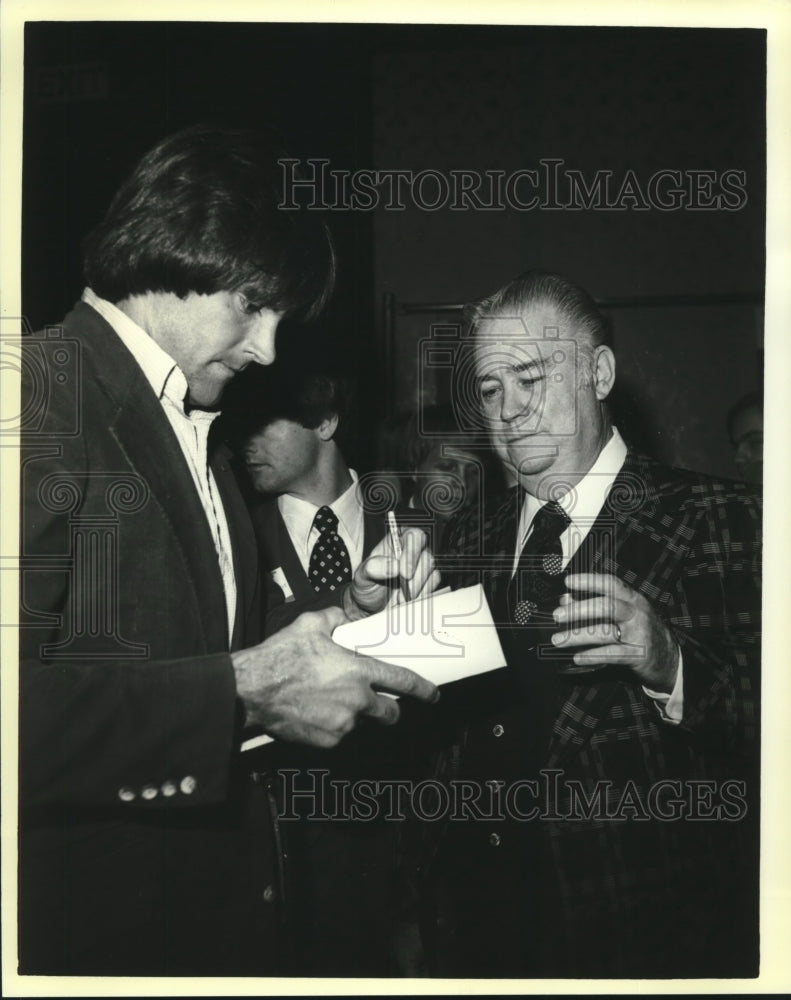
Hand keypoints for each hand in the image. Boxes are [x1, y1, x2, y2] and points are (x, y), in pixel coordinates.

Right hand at [232, 605, 439, 746]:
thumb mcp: (310, 625)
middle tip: (379, 703)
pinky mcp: (328, 741)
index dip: (423, 688)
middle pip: (390, 713)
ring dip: (353, 714)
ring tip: (327, 701)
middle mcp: (357, 700)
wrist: (252, 690)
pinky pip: (339, 734)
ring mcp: (343, 724)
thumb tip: (343, 618)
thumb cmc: (281, 656)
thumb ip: (335, 619)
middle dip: (390, 709)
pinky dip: (333, 725)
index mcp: (358, 671)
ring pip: (360, 722)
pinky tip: (315, 713)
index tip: (433, 693)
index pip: (402, 681)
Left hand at [343, 526, 440, 619]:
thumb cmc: (367, 586)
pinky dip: (421, 594)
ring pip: (431, 570)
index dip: (412, 551)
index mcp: (395, 542)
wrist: (371, 608)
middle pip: (426, 554)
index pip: (413, 534)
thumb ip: (372, 568)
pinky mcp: (428, 581)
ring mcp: (421, 566)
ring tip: (400, 597)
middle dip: (415, 575)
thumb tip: (393, 566)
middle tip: (402, 588)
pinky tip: (408, 600)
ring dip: (416, 587)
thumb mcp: (362, 576)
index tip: (403, 572)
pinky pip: (433, 584)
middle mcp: (411, 551)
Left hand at [550, 573, 678, 691]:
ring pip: (605, 632)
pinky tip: (577, 657)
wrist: (670, 658)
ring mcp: (638, 634)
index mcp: (633, 599)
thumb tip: (566, 600)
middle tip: (558, 615)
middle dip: (578, 610)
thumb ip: (597, 605)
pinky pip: (612, 654)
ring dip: (577, 636)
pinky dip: (592, 656)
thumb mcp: (625, 614)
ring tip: (558, 640)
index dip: (589, 581)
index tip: (568, 582)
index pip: (611, 584)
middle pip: (606, 606)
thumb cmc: (641, 631)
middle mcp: (637, 614)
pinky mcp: (638, 655)